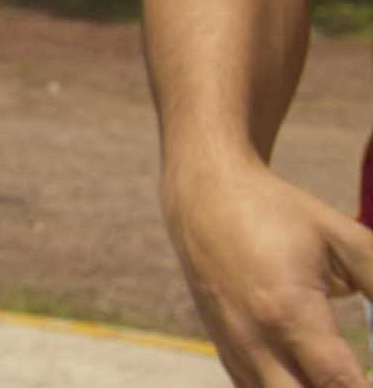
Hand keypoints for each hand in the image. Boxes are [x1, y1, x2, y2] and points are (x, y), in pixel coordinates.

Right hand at [165, 152, 372, 386]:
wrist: (204, 192)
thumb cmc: (278, 211)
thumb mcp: (341, 238)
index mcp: (288, 311)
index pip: (339, 383)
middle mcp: (255, 340)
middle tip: (359, 376)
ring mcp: (236, 350)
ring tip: (338, 374)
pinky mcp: (226, 352)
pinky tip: (312, 377)